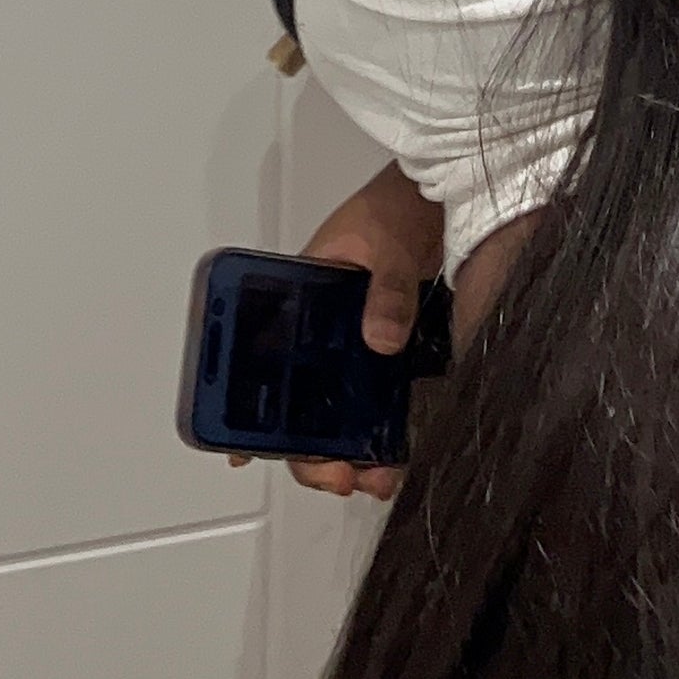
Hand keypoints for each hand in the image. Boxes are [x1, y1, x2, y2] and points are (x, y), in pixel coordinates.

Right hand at [229, 161, 444, 504]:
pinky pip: (372, 404)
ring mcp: (350, 348)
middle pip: (297, 408)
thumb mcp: (384, 246)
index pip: (258, 365)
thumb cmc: (391, 209)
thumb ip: (386, 290)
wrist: (434, 201)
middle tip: (337, 476)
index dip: (246, 415)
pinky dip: (377, 435)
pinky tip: (387, 459)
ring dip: (346, 453)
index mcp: (296, 303)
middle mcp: (317, 334)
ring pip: (333, 415)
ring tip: (374, 476)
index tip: (243, 452)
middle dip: (310, 453)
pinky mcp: (384, 355)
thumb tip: (381, 338)